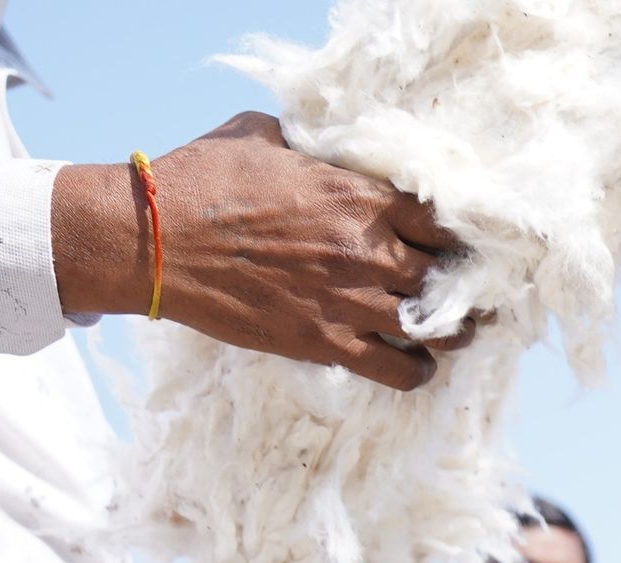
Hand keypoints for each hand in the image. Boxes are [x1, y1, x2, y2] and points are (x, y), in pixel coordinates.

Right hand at [52, 114, 473, 390]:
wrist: (155, 240)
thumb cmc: (202, 180)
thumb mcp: (264, 135)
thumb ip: (314, 145)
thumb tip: (331, 146)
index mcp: (360, 196)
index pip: (444, 219)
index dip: (456, 232)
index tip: (456, 240)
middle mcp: (368, 250)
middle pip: (450, 275)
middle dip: (464, 282)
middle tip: (465, 287)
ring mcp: (351, 300)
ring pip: (439, 328)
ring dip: (455, 330)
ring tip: (456, 328)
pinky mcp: (327, 342)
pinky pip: (400, 370)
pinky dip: (418, 370)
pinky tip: (417, 362)